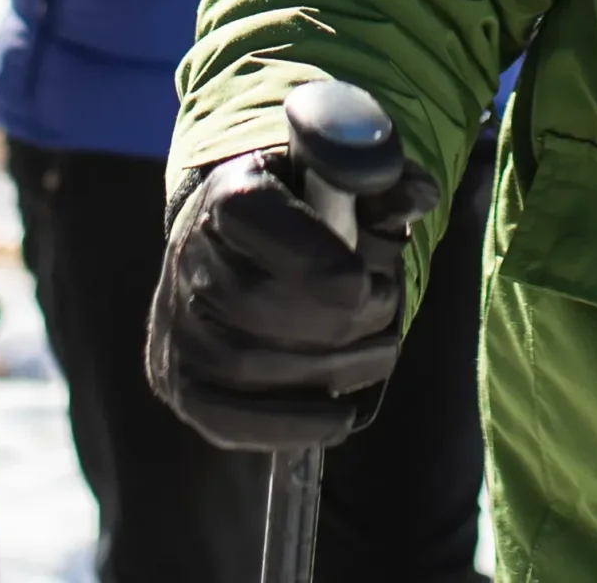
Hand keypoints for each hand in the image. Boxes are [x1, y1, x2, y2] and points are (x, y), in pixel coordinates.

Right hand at [144, 143, 440, 449]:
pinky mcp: (179, 379)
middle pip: (256, 303)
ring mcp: (178, 325)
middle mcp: (189, 258)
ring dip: (327, 372)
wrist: (232, 236)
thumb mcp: (341, 170)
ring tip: (379, 357)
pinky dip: (289, 426)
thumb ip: (379, 177)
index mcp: (232, 194)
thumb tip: (418, 199)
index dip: (318, 260)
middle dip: (338, 320)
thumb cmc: (300, 202)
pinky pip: (226, 418)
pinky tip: (339, 418)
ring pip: (246, 365)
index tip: (369, 282)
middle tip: (387, 314)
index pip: (260, 223)